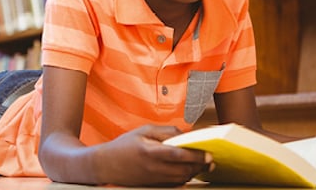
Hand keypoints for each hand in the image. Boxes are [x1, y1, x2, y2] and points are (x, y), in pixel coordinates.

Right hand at [92, 125, 212, 186]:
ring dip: (193, 172)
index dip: (196, 155)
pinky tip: (187, 170)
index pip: (179, 155)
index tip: (208, 154)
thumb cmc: (123, 146)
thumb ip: (165, 131)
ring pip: (182, 179)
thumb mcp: (143, 131)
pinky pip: (175, 184)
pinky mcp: (154, 185)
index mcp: (150, 152)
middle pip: (184, 170)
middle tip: (210, 160)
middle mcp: (153, 168)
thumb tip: (184, 134)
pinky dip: (184, 177)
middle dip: (199, 166)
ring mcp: (154, 179)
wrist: (105, 165)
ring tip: (202, 164)